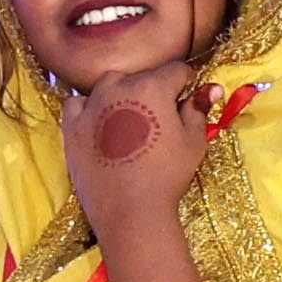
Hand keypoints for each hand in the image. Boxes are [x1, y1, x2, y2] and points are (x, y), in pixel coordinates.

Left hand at [52, 65, 213, 241]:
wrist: (130, 211)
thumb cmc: (167, 175)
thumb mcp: (194, 140)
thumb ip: (198, 109)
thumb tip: (210, 89)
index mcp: (152, 85)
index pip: (176, 70)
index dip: (185, 84)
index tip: (185, 99)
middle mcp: (118, 87)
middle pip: (141, 77)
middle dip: (153, 90)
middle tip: (159, 118)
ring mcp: (90, 106)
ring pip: (109, 86)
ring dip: (121, 94)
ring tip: (130, 121)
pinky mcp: (71, 127)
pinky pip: (77, 104)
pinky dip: (88, 108)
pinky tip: (99, 123)